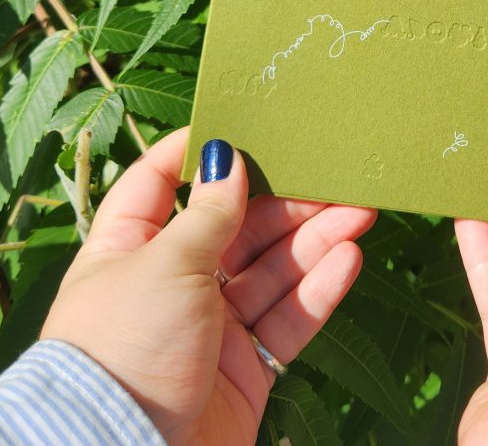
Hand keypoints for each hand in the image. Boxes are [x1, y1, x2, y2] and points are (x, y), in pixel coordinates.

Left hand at [41, 128, 375, 445]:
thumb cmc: (127, 345)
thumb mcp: (165, 262)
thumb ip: (207, 211)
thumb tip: (227, 155)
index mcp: (130, 247)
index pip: (161, 182)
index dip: (201, 152)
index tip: (246, 120)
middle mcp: (171, 280)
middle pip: (235, 225)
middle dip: (285, 200)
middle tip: (334, 173)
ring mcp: (210, 324)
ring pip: (271, 269)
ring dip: (314, 239)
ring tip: (360, 209)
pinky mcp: (244, 366)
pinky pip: (286, 316)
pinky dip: (318, 288)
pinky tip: (348, 257)